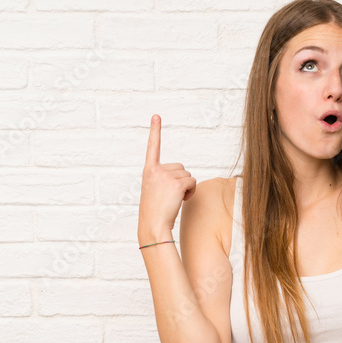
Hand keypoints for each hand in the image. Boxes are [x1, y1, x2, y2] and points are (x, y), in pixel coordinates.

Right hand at [138, 114, 196, 245]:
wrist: (153, 226)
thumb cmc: (155, 213)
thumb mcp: (154, 191)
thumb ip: (164, 179)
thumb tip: (184, 180)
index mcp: (148, 170)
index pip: (153, 147)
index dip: (155, 131)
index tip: (156, 116)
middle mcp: (156, 169)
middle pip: (180, 167)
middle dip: (181, 181)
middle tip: (170, 196)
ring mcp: (166, 176)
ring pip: (188, 175)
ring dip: (186, 187)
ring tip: (174, 200)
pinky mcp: (176, 184)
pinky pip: (192, 182)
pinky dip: (191, 191)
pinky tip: (182, 200)